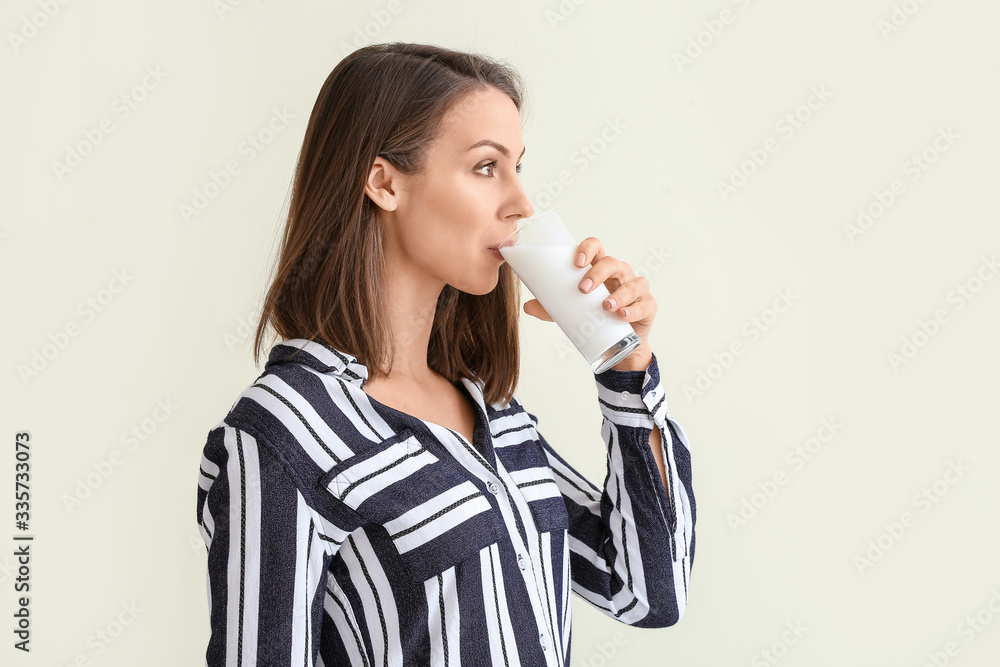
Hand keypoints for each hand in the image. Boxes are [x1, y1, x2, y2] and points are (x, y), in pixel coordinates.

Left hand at [523, 237, 656, 370]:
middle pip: (612, 263)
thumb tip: (527, 306)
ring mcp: (636, 288)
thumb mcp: (570, 311)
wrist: (618, 344)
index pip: (596, 247)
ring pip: (632, 283)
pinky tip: (622, 314)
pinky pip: (645, 304)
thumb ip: (550, 308)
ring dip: (618, 294)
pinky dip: (634, 309)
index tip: (576, 262)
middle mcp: (620, 273)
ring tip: (605, 306)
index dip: (587, 249)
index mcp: (600, 268)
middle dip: (598, 273)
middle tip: (583, 289)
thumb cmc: (595, 317)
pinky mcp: (648, 305)